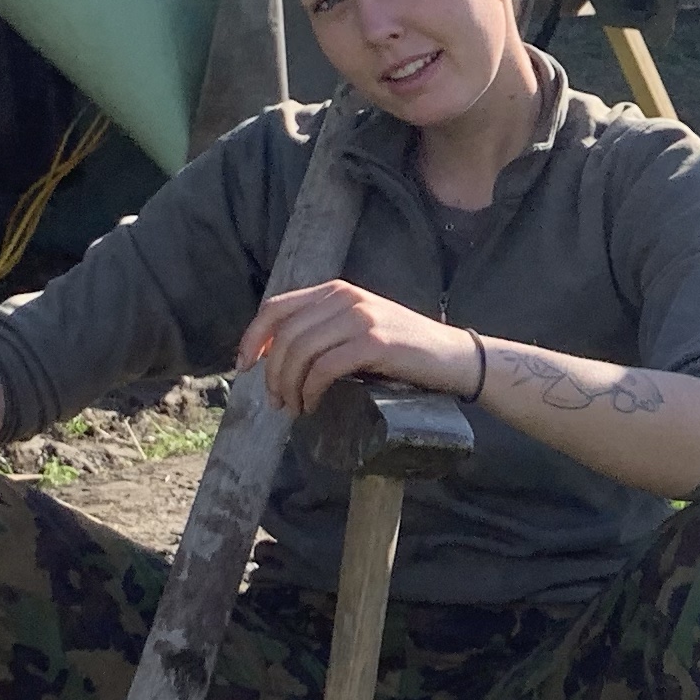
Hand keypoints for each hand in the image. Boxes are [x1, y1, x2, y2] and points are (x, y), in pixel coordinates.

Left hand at [239, 276, 471, 414]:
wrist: (453, 358)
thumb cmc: (404, 350)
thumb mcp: (358, 328)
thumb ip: (325, 330)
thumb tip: (278, 358)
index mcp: (336, 290)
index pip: (276, 308)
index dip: (252, 338)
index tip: (245, 368)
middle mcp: (345, 297)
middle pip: (285, 335)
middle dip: (272, 373)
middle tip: (276, 403)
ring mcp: (360, 318)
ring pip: (301, 352)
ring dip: (289, 386)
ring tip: (294, 408)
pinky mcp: (375, 342)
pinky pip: (325, 367)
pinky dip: (311, 390)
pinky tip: (313, 405)